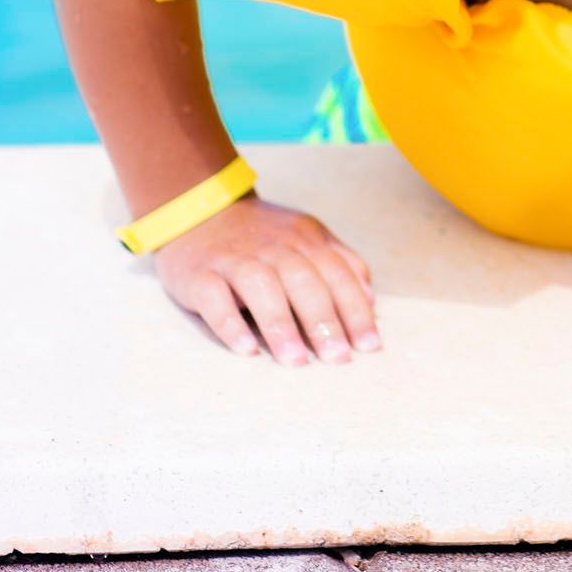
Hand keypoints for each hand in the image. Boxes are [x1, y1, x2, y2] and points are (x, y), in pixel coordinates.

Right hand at [152, 193, 380, 365]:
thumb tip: (371, 299)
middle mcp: (272, 247)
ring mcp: (234, 259)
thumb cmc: (262, 237)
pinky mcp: (199, 274)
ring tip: (297, 360)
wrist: (200, 211)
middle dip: (323, 321)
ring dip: (281, 325)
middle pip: (303, 281)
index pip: (337, 274)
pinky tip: (246, 349)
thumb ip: (341, 263)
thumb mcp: (306, 238)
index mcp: (304, 240)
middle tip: (338, 358)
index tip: (369, 345)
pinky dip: (230, 324)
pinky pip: (214, 298)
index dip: (355, 310)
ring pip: (261, 288)